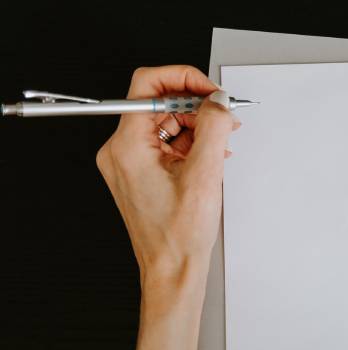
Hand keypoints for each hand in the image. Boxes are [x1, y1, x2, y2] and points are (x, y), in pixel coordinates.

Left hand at [100, 65, 240, 349]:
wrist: (172, 271)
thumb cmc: (178, 237)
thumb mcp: (205, 175)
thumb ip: (214, 128)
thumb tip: (219, 102)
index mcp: (127, 146)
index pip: (147, 85)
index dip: (182, 78)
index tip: (209, 90)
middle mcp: (121, 151)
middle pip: (158, 104)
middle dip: (196, 107)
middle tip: (225, 119)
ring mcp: (129, 163)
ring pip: (165, 123)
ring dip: (197, 128)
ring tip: (222, 145)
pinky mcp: (141, 174)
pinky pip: (166, 144)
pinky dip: (191, 145)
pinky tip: (211, 158)